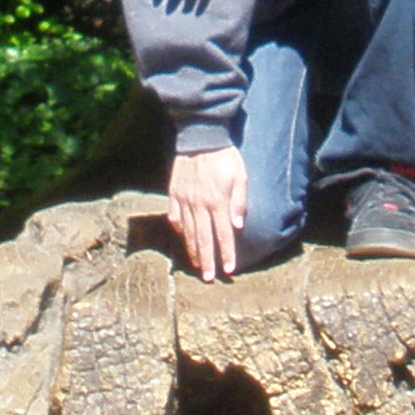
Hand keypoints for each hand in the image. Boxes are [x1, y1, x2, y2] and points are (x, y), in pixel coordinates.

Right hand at [168, 147, 249, 282]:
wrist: (200, 136)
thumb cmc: (225, 156)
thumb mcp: (240, 175)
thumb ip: (239, 201)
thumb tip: (237, 226)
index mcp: (217, 201)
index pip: (223, 234)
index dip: (226, 253)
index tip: (229, 271)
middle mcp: (199, 205)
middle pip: (203, 239)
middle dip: (207, 260)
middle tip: (209, 278)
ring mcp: (184, 200)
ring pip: (187, 231)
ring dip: (193, 250)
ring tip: (197, 265)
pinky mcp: (174, 193)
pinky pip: (174, 216)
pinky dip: (178, 229)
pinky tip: (182, 237)